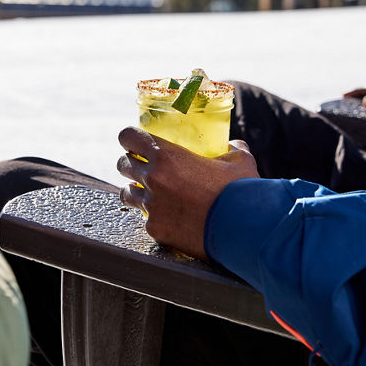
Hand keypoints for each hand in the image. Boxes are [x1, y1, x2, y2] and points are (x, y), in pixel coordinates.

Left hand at [117, 127, 258, 259]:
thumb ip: (232, 149)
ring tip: (150, 194)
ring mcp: (151, 206)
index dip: (129, 138)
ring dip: (135, 191)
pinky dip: (155, 217)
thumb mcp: (239, 161)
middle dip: (130, 165)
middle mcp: (152, 178)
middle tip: (143, 168)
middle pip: (122, 165)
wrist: (243, 228)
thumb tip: (234, 146)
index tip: (133, 142)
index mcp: (167, 155)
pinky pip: (146, 219)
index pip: (129, 136)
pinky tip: (169, 218)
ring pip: (126, 194)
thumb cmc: (241, 191)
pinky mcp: (155, 229)